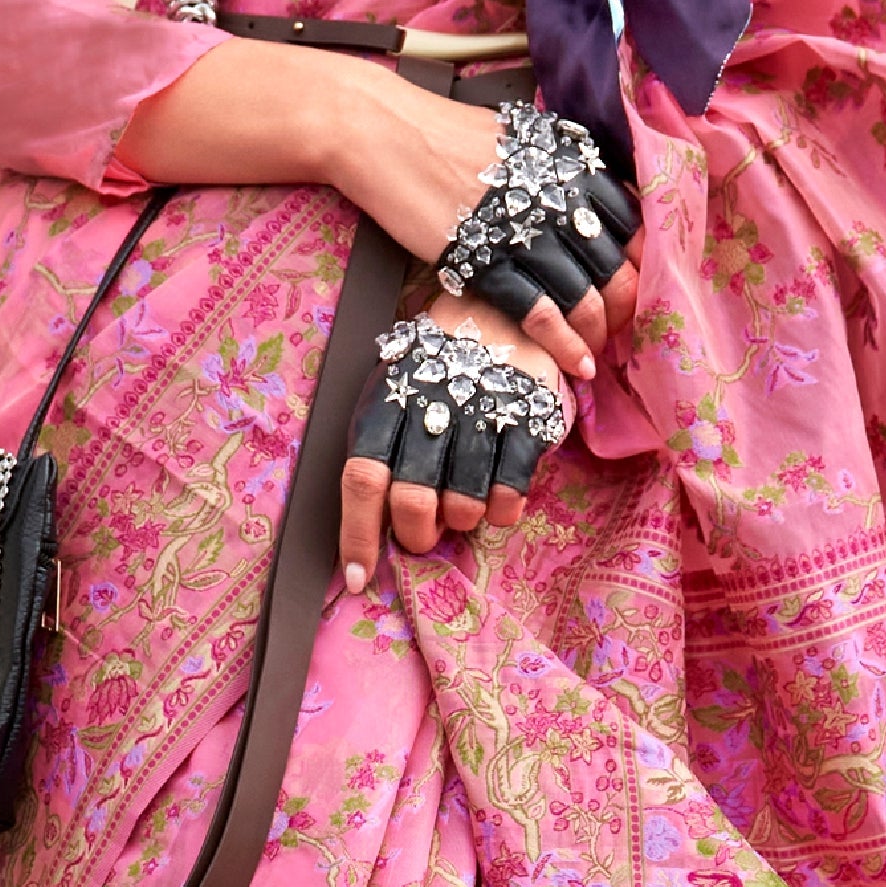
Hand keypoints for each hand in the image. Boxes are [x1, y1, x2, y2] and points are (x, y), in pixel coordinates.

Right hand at [112, 39, 643, 586]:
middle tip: (619, 330)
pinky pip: (538, 311)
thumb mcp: (515, 138)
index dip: (635, 261)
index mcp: (569, 162)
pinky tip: (575, 365)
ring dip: (596, 331)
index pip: (626, 221)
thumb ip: (556, 168)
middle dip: (623, 305)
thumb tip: (591, 200)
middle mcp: (556, 195)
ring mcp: (521, 228)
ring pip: (582, 293)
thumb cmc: (442, 131)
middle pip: (613, 263)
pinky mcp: (483, 258)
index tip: (629, 285)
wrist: (381, 131)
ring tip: (596, 354)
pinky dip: (563, 343)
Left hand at [339, 294, 572, 586]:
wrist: (498, 307)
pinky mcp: (527, 421)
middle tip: (425, 531)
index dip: (358, 535)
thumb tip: (369, 522)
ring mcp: (480, 415)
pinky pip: (509, 494)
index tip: (359, 579)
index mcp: (387, 404)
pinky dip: (501, 510)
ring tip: (462, 498)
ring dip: (460, 518)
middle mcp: (429, 411)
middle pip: (411, 501)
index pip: (362, 479)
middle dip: (416, 534)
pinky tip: (496, 494)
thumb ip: (381, 449)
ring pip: (462, 506)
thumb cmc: (434, 365)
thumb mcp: (394, 391)